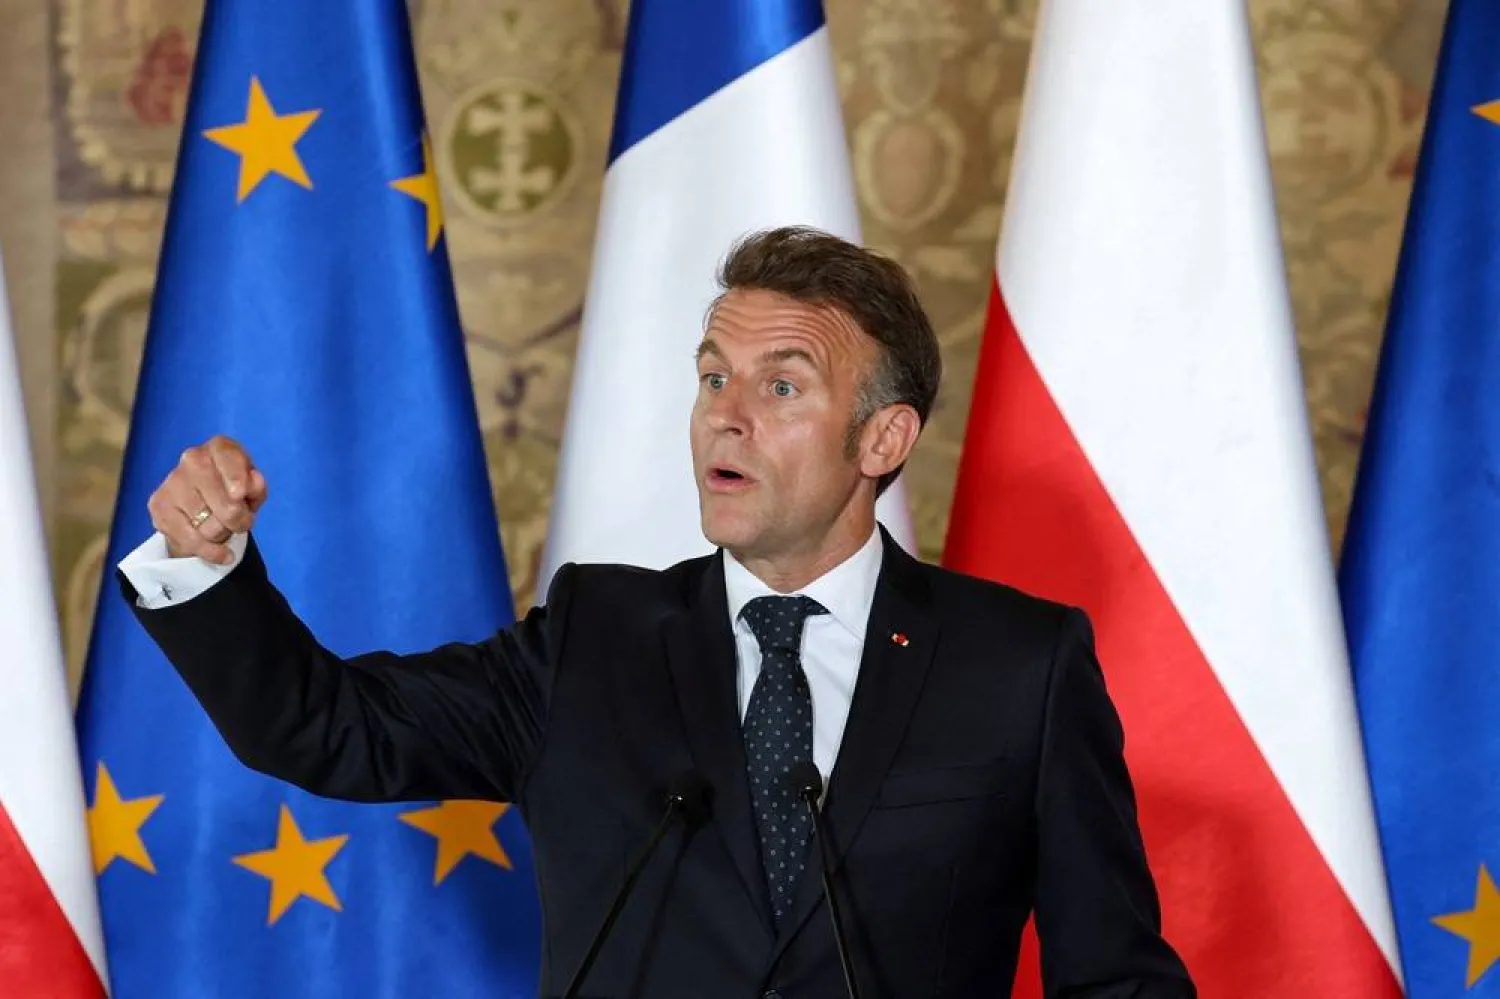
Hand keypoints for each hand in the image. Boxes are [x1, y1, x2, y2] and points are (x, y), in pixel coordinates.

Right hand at [147, 436, 267, 562]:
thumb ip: (256, 487)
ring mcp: (172, 482)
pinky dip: (211, 552)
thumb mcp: (253, 488)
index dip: (235, 477)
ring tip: (223, 527)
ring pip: (208, 525)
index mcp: (219, 448)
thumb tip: (252, 485)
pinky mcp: (158, 506)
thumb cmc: (235, 491)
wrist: (203, 505)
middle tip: (242, 523)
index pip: (227, 458)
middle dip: (238, 520)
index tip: (240, 494)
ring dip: (223, 534)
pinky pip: (190, 540)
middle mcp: (192, 459)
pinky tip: (222, 554)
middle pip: (222, 502)